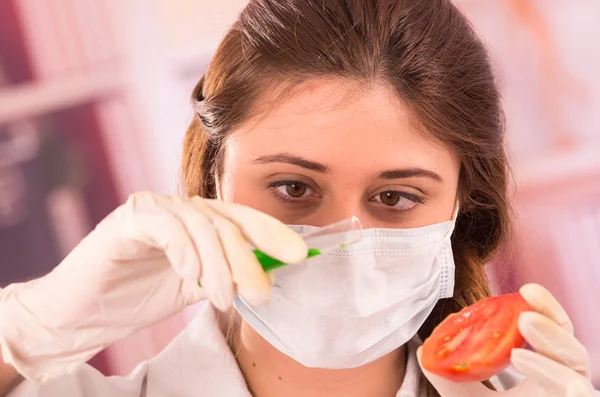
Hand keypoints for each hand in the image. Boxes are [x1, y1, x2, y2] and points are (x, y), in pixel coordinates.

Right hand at [0, 192, 306, 382]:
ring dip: (219, 265)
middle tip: (261, 293)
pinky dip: (185, 250)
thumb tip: (271, 271)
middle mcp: (181, 208)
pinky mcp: (130, 218)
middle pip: (227, 223)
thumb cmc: (139, 297)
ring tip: (223, 297)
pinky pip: (167, 225)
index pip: (243, 220)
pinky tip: (191, 275)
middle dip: (249, 259)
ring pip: (202, 225)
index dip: (273, 233)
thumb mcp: (195, 287)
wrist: (84, 312)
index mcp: (200, 221)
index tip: (298, 255)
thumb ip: (227, 275)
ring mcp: (156, 209)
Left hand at [418, 284, 594, 396]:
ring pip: (575, 368)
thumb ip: (450, 377)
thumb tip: (422, 352)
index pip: (553, 333)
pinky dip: (549, 372)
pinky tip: (521, 359)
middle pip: (571, 345)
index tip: (525, 289)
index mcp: (546, 371)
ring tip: (521, 332)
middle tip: (523, 310)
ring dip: (550, 342)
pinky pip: (573, 391)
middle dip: (552, 320)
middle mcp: (564, 384)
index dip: (544, 308)